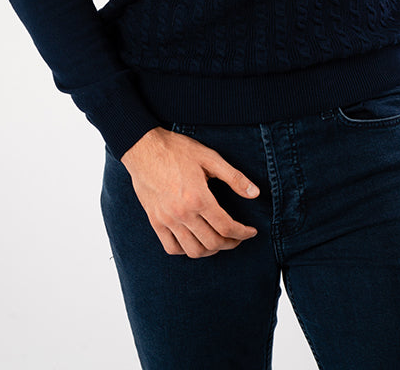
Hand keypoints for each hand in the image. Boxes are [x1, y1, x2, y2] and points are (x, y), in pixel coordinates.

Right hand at [120, 127, 259, 257]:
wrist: (143, 148)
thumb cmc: (177, 150)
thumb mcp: (209, 158)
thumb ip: (234, 177)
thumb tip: (255, 193)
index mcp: (199, 198)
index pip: (227, 227)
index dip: (243, 233)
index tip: (251, 232)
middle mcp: (183, 214)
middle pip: (212, 243)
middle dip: (230, 243)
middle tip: (238, 237)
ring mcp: (167, 220)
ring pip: (193, 251)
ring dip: (210, 250)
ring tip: (218, 241)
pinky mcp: (155, 222)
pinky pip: (171, 248)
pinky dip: (186, 251)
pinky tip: (194, 241)